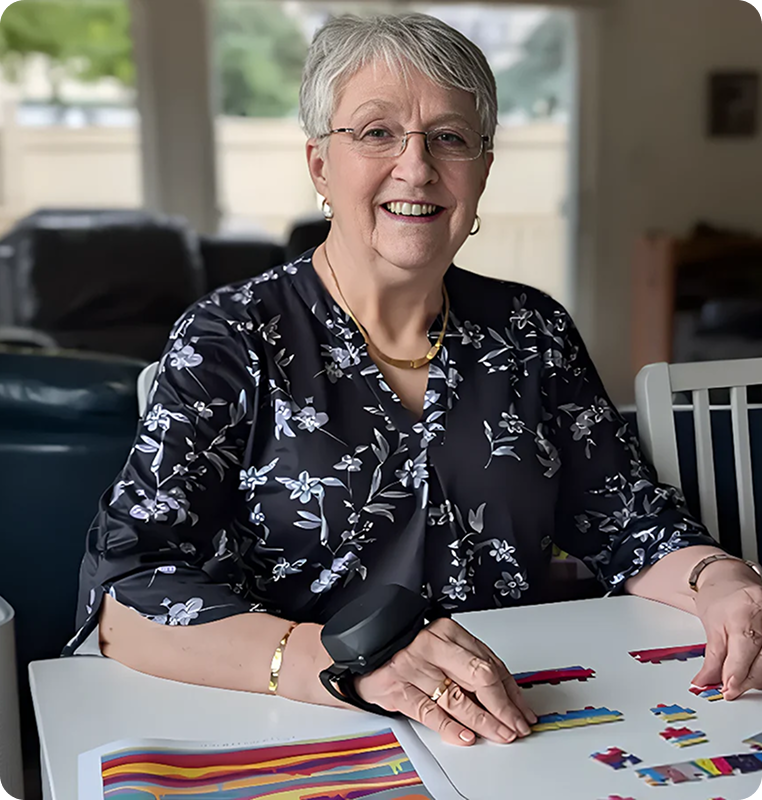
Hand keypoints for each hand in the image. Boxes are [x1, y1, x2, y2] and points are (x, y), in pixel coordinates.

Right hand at [353, 617, 535, 745]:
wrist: (364, 652)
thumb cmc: (407, 650)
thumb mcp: (441, 646)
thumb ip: (469, 664)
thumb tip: (506, 695)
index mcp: (447, 631)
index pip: (490, 662)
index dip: (511, 690)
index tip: (523, 709)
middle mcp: (432, 646)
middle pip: (479, 677)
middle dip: (504, 706)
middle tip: (517, 725)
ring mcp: (413, 668)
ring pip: (459, 698)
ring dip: (485, 721)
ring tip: (501, 734)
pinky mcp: (397, 689)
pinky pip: (430, 713)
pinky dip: (451, 727)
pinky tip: (467, 736)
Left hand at [692, 577, 761, 699]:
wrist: (729, 580)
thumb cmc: (719, 598)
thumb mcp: (710, 625)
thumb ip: (711, 658)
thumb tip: (704, 683)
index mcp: (743, 612)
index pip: (744, 651)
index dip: (736, 675)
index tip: (728, 690)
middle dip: (747, 680)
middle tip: (732, 688)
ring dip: (756, 676)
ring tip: (740, 677)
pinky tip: (753, 668)